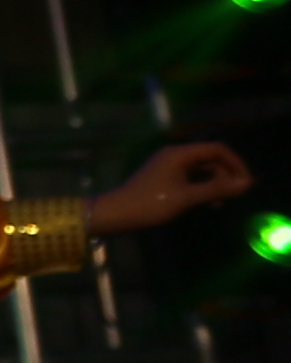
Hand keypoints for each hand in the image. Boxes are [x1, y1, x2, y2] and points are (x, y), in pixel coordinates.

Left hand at [89, 142, 254, 236]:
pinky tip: (207, 202)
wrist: (116, 214)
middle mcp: (175, 155)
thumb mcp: (187, 197)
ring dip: (215, 182)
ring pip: (202, 169)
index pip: (217, 148)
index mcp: (179, 153)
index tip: (246, 183)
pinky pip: (191, 177)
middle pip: (210, 158)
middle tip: (234, 196)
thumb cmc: (151, 204)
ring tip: (220, 203)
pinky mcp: (165, 177)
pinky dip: (203, 187)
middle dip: (226, 175)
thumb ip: (217, 189)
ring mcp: (168, 166)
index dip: (236, 163)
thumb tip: (246, 184)